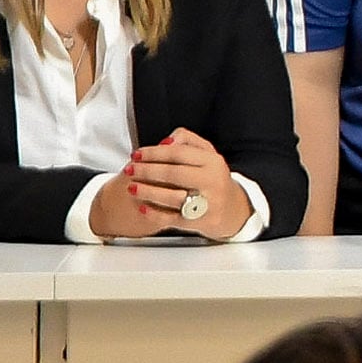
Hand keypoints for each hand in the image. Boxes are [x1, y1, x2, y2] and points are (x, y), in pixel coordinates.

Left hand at [91, 132, 249, 239]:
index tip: (137, 154)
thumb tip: (166, 142)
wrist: (231, 209)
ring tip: (131, 188)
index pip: (178, 153)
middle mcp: (212, 181)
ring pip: (172, 197)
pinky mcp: (199, 222)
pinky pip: (172, 219)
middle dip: (147, 171)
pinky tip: (142, 208)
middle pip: (174, 174)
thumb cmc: (212, 178)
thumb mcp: (206, 155)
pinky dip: (155, 214)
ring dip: (148, 192)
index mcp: (213, 162)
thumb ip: (187, 141)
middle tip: (130, 169)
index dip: (154, 153)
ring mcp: (207, 203)